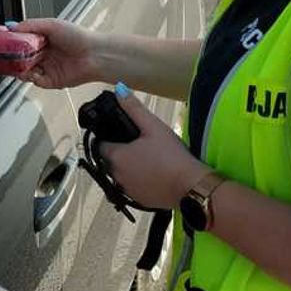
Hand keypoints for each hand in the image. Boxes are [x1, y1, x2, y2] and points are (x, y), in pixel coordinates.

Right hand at [12, 18, 99, 89]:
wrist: (95, 55)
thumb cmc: (78, 37)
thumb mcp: (51, 24)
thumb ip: (30, 25)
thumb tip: (12, 26)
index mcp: (44, 40)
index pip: (23, 43)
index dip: (13, 44)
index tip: (4, 43)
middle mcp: (45, 55)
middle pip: (22, 58)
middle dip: (14, 58)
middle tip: (7, 56)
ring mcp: (48, 68)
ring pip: (26, 71)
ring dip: (20, 69)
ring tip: (16, 65)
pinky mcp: (51, 81)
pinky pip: (36, 81)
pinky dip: (30, 78)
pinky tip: (30, 72)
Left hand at [100, 91, 207, 209]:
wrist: (190, 187)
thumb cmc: (171, 155)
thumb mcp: (153, 127)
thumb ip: (134, 108)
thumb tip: (119, 89)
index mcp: (116, 156)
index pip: (100, 145)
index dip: (108, 138)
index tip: (120, 133)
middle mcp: (116, 176)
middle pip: (108, 161)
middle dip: (117, 152)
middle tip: (136, 143)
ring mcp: (126, 190)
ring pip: (119, 175)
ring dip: (126, 167)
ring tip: (145, 157)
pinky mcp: (138, 200)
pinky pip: (130, 187)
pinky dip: (136, 180)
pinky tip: (152, 173)